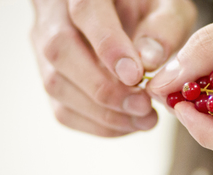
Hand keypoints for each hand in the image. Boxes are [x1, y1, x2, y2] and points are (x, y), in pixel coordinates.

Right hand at [30, 0, 195, 136]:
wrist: (128, 15)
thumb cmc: (150, 10)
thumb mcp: (168, 8)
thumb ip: (163, 28)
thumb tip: (148, 61)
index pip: (85, 11)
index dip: (108, 45)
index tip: (135, 76)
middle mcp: (55, 13)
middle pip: (60, 50)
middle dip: (104, 88)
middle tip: (143, 106)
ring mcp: (45, 45)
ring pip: (55, 84)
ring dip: (102, 113)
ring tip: (143, 120)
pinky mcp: (50, 75)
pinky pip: (62, 108)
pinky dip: (96, 124)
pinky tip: (127, 124)